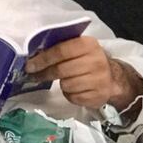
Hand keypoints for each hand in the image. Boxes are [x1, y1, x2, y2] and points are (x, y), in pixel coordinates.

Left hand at [24, 37, 142, 109]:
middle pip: (61, 70)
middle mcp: (95, 61)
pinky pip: (73, 97)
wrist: (112, 78)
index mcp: (88, 45)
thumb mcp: (78, 48)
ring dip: (62, 84)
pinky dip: (70, 94)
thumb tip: (34, 56)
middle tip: (34, 76)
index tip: (29, 65)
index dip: (43, 59)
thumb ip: (59, 48)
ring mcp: (98, 80)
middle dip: (45, 73)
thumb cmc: (88, 60)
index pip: (61, 51)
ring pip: (66, 85)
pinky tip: (75, 88)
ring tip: (66, 80)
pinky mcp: (97, 96)